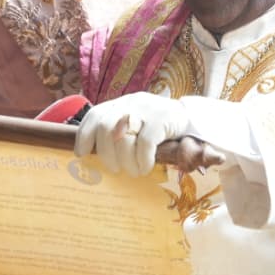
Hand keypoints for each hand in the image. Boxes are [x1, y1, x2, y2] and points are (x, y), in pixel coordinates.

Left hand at [74, 93, 189, 176]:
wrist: (192, 119)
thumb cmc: (159, 128)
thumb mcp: (135, 126)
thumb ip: (117, 134)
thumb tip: (94, 157)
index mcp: (120, 104)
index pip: (94, 116)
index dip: (84, 135)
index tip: (82, 154)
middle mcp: (130, 103)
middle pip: (105, 128)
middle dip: (106, 153)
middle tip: (114, 169)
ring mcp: (146, 110)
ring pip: (123, 138)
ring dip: (125, 161)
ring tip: (132, 171)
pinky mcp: (162, 119)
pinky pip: (145, 143)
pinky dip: (142, 160)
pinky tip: (146, 167)